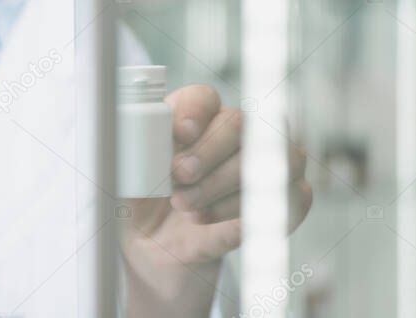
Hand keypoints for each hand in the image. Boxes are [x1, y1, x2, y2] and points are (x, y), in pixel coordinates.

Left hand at [120, 85, 311, 316]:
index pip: (204, 98)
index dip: (196, 109)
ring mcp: (260, 170)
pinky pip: (293, 200)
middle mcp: (230, 139)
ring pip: (270, 157)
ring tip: (190, 210)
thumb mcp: (122, 181)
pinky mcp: (277, 207)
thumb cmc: (139, 211)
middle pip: (240, 123)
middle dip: (209, 152)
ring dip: (228, 185)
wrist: (154, 258)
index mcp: (190, 124)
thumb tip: (126, 130)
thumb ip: (127, 153)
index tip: (182, 132)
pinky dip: (257, 212)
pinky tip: (221, 224)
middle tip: (180, 179)